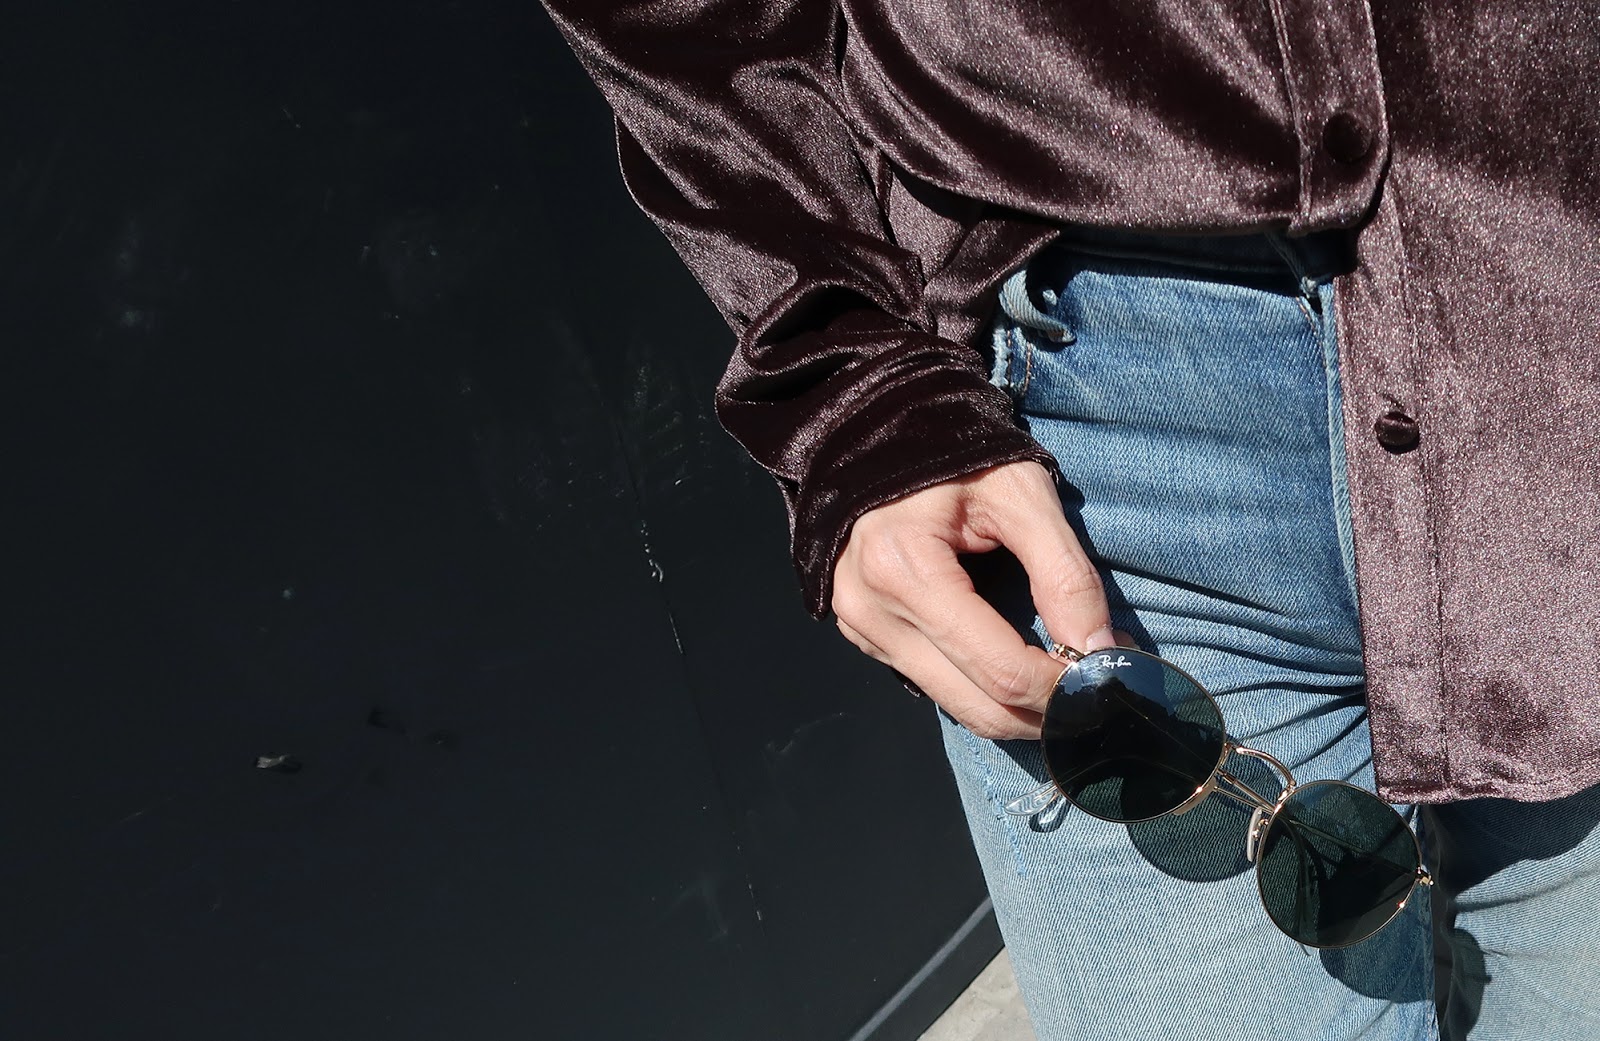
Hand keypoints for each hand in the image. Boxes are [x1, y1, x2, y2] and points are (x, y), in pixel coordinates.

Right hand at [832, 461, 1115, 739]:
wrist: (880, 436)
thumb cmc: (955, 454)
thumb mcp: (1021, 493)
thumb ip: (1064, 573)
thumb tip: (1100, 651)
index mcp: (904, 570)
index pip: (998, 668)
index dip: (1062, 687)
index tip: (1109, 676)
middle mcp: (872, 612)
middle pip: (978, 705)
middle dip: (1046, 711)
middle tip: (1096, 690)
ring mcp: (862, 630)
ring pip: (957, 708)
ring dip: (1018, 708)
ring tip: (1063, 678)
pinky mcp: (866, 636)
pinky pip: (936, 685)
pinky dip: (984, 688)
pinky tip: (1019, 664)